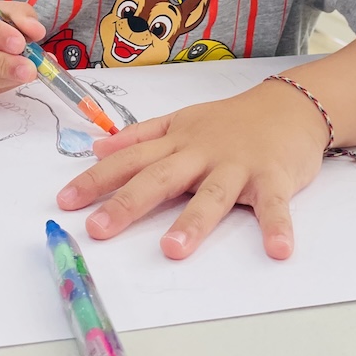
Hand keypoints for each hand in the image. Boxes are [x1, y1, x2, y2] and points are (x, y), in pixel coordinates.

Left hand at [56, 82, 327, 258]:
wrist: (289, 105)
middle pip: (160, 178)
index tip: (65, 202)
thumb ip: (139, 135)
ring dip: (193, 221)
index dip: (95, 179)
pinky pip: (274, 205)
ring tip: (172, 249)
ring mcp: (237, 165)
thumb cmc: (231, 120)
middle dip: (128, 203)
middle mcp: (201, 153)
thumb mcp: (180, 121)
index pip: (128, 160)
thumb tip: (97, 147)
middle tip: (98, 229)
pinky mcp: (273, 177)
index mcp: (175, 142)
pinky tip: (277, 250)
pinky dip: (277, 226)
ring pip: (212, 194)